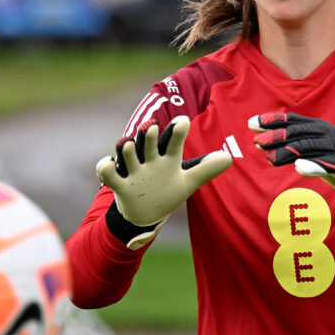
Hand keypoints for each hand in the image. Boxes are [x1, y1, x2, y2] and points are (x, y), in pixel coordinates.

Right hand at [97, 116, 231, 248]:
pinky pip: (109, 174)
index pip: (173, 141)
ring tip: (128, 144)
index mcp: (167, 158)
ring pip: (128, 155)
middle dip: (148, 136)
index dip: (177, 131)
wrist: (144, 213)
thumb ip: (206, 169)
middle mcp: (149, 160)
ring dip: (127, 150)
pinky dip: (105, 168)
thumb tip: (230, 158)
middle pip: (147, 143)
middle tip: (151, 126)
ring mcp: (134, 171)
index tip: (183, 121)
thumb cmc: (167, 191)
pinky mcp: (120, 185)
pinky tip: (106, 163)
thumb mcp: (188, 181)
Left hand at [248, 112, 334, 222]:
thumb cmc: (331, 160)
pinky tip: (298, 168)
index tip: (252, 123)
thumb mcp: (313, 146)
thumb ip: (294, 142)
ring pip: (307, 148)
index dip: (271, 120)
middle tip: (257, 143)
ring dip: (287, 153)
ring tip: (270, 160)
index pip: (291, 120)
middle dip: (275, 137)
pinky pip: (325, 165)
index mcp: (318, 126)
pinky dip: (311, 166)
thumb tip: (264, 139)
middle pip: (297, 133)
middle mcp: (326, 133)